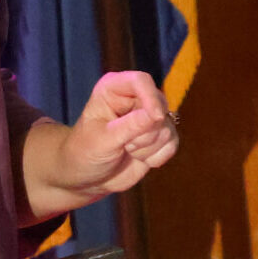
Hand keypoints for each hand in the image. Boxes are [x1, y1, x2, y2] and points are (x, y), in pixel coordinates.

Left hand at [50, 70, 180, 200]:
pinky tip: (138, 158)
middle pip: (159, 106)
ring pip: (167, 129)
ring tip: (126, 150)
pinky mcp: (159, 136)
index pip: (141, 81)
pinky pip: (172, 144)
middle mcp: (134, 98)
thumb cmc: (85, 152)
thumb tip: (156, 115)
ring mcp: (149, 117)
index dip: (151, 98)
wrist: (87, 177)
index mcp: (113, 88)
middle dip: (145, 133)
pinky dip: (156, 157)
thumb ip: (129, 126)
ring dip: (147, 148)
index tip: (155, 118)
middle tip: (124, 145)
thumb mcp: (103, 140)